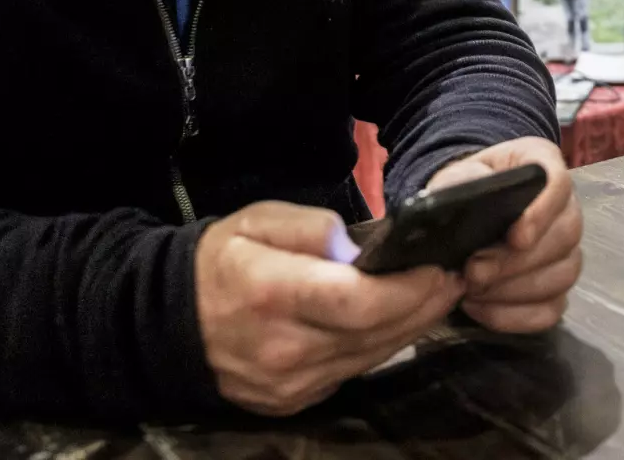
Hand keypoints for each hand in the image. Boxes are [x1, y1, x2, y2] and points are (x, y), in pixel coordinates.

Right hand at [193, 201, 464, 415]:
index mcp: (272, 293)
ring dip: (412, 327)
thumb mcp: (258, 220)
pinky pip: (352, 372)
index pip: (358, 301)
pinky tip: (399, 321)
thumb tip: (357, 248)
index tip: (440, 266)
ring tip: (438, 295)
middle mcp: (284, 347)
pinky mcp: (294, 401)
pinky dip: (381, 346)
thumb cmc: (221, 260)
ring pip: (371, 357)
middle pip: (375, 333)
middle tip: (454, 277)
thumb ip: (313, 227)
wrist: (169, 323)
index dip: (408, 288)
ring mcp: (289, 383)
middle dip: (424, 305)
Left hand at [425, 137, 582, 332]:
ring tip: (472, 289)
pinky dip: (515, 316)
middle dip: (518, 261)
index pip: (560, 183)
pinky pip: (551, 310)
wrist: (465, 215)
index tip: (517, 238)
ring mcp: (566, 251)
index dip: (543, 212)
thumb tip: (458, 201)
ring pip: (562, 276)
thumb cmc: (466, 187)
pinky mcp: (556, 287)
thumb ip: (460, 181)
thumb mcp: (456, 175)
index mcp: (544, 166)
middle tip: (474, 271)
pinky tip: (481, 308)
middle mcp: (566, 208)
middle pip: (566, 236)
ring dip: (515, 290)